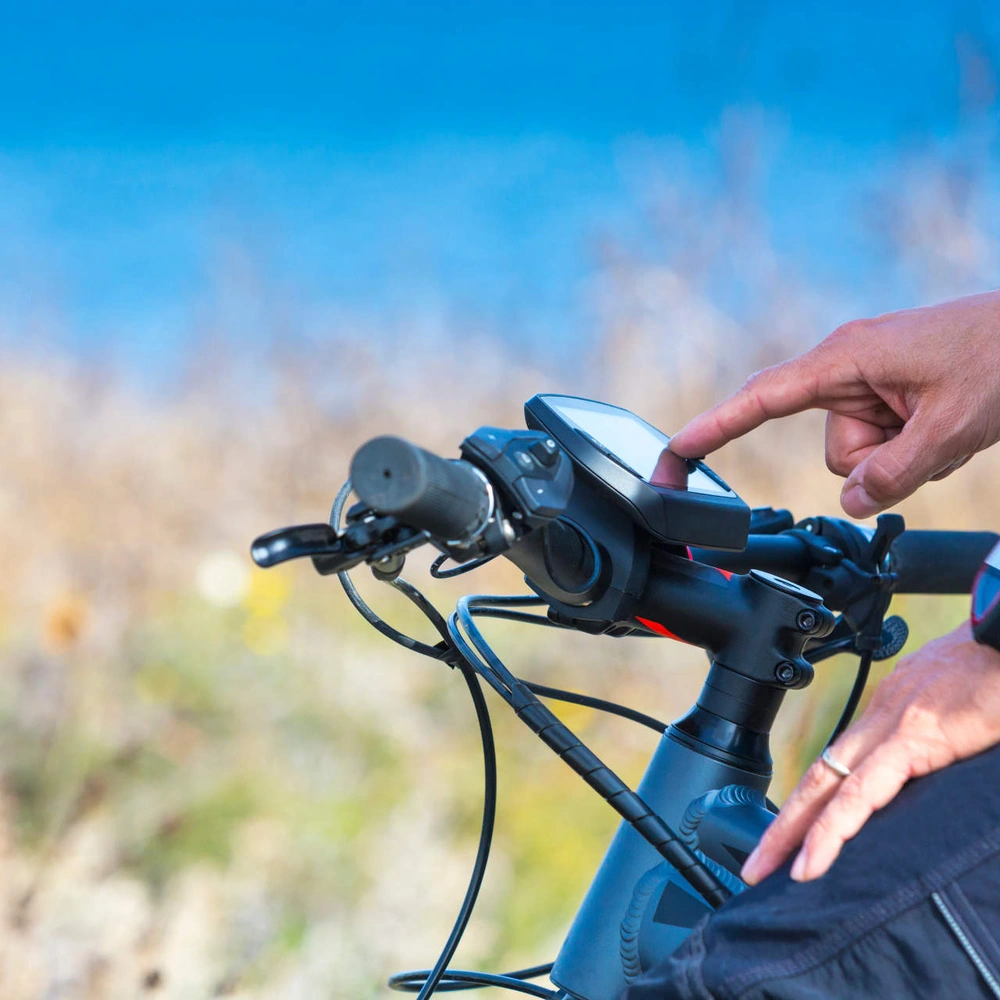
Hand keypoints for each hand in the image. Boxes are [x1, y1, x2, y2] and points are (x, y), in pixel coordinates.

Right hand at [668, 292, 999, 517]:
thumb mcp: (950, 426)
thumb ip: (894, 472)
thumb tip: (852, 504)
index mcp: (844, 359)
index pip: (761, 400)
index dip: (713, 428)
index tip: (674, 453)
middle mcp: (846, 368)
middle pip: (832, 450)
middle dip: (875, 464)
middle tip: (932, 442)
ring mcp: (868, 381)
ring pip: (859, 455)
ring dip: (902, 459)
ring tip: (947, 427)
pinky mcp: (887, 392)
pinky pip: (881, 444)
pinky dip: (913, 450)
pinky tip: (947, 426)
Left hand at [740, 623, 999, 884]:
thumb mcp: (967, 709)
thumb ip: (946, 740)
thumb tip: (946, 762)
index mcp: (895, 709)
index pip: (842, 761)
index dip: (815, 799)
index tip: (795, 831)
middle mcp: (882, 715)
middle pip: (819, 776)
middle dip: (784, 822)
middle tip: (756, 862)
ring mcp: (892, 726)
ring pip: (826, 786)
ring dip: (792, 832)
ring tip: (768, 870)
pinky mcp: (913, 741)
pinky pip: (861, 793)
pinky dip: (832, 830)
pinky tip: (812, 861)